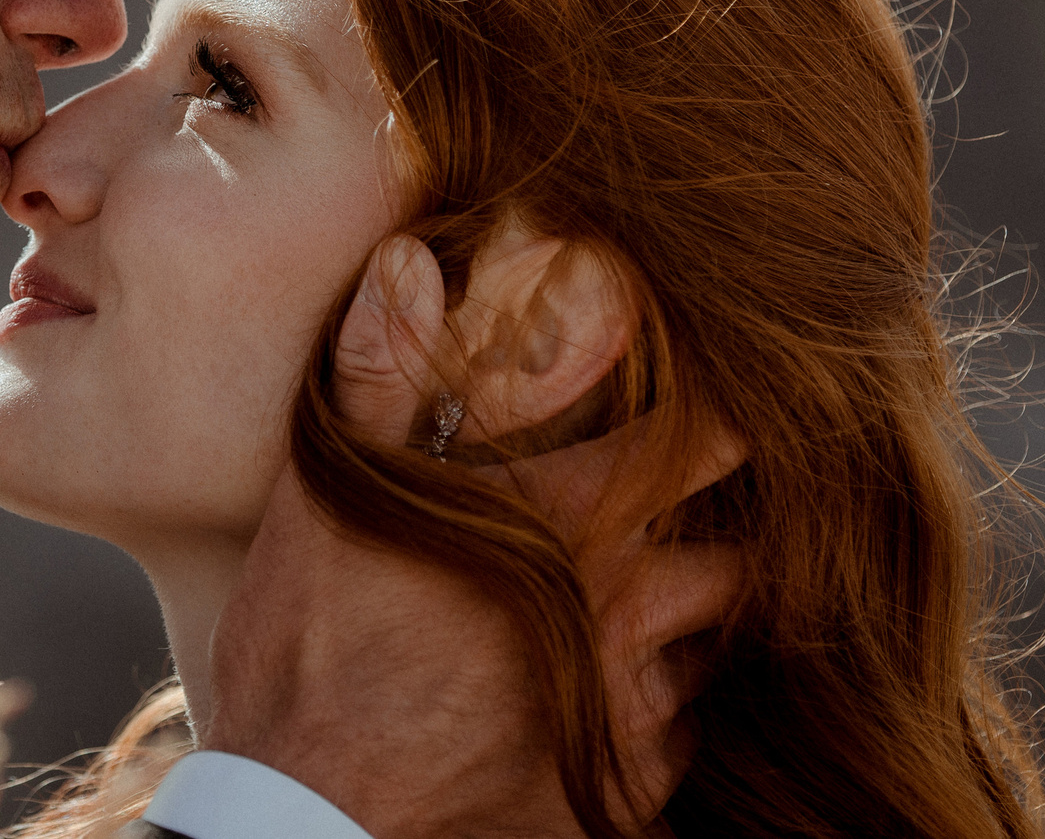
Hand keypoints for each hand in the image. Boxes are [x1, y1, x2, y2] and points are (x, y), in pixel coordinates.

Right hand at [205, 236, 740, 837]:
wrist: (316, 811)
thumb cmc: (315, 646)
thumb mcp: (329, 491)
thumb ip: (380, 373)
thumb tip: (408, 261)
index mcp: (559, 519)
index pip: (690, 444)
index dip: (719, 421)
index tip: (729, 404)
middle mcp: (616, 611)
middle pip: (725, 562)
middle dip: (714, 539)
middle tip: (687, 518)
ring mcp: (625, 711)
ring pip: (703, 654)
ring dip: (684, 631)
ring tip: (642, 615)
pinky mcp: (615, 791)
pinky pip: (673, 745)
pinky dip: (653, 722)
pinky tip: (607, 706)